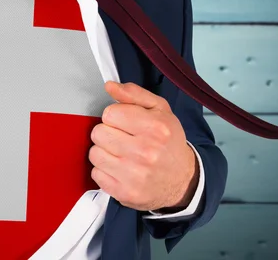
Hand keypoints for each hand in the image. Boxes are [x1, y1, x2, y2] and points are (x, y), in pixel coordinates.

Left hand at [89, 81, 198, 211]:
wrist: (182, 181)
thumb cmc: (168, 142)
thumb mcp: (159, 110)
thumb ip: (133, 94)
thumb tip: (110, 86)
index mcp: (155, 127)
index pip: (110, 113)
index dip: (115, 116)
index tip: (125, 123)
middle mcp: (145, 151)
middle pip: (98, 133)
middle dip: (108, 134)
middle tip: (123, 139)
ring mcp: (134, 174)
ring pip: (94, 153)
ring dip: (104, 152)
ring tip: (121, 154)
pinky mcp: (124, 192)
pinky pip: (96, 174)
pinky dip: (104, 171)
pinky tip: (120, 169)